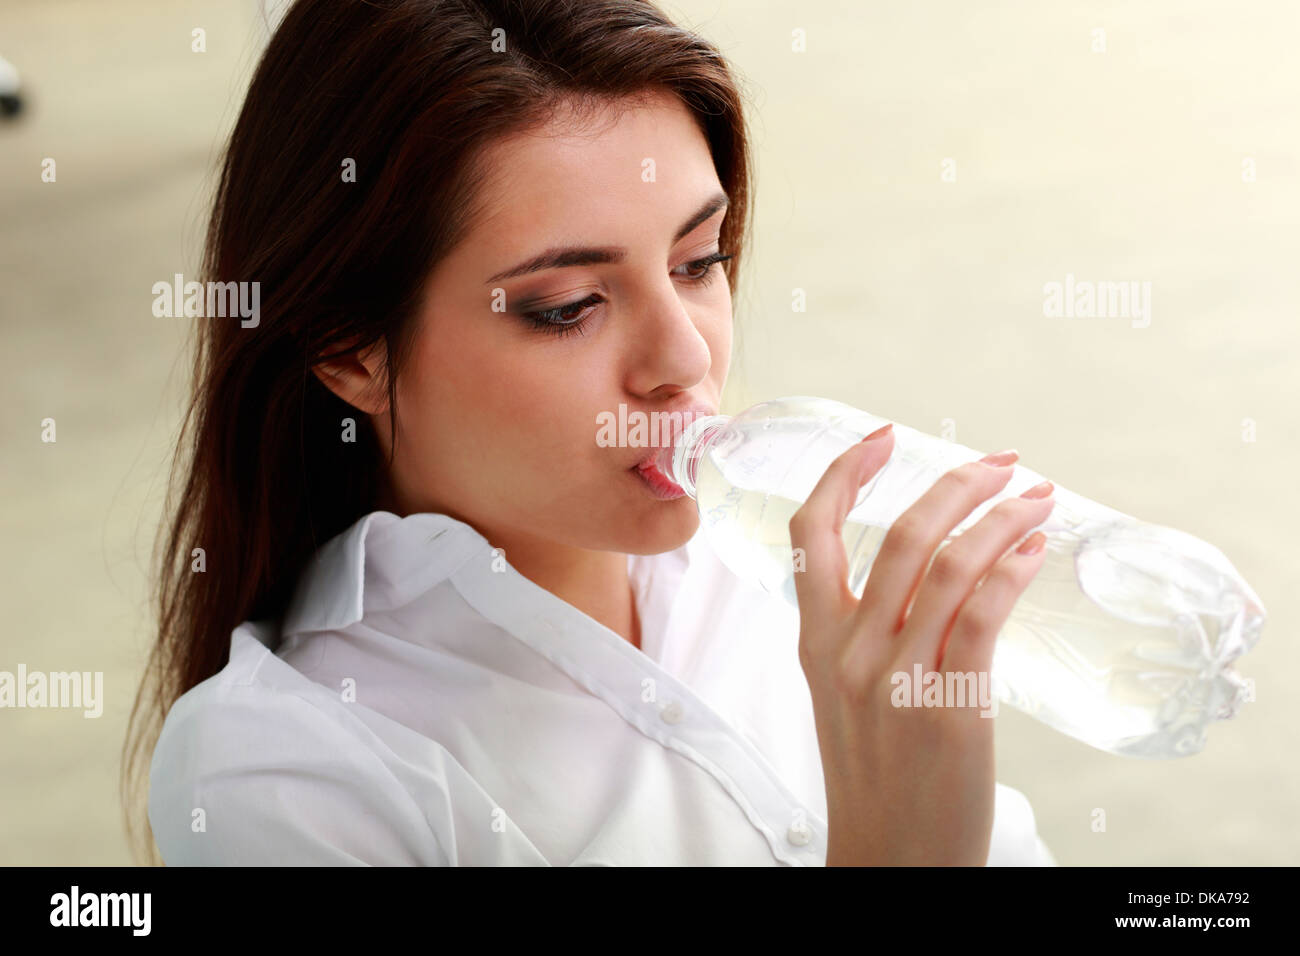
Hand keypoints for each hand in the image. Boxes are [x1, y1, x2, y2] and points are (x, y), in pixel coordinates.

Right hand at [787, 425, 1053, 864]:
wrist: (888, 859)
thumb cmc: (876, 777)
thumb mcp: (845, 694)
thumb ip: (865, 632)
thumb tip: (926, 570)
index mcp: (815, 642)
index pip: (809, 532)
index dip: (843, 474)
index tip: (882, 438)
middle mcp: (847, 651)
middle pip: (898, 535)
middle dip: (956, 483)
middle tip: (1001, 462)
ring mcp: (895, 679)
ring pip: (947, 565)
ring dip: (1000, 518)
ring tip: (1037, 497)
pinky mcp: (948, 706)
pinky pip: (981, 614)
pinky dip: (1011, 569)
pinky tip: (1034, 550)